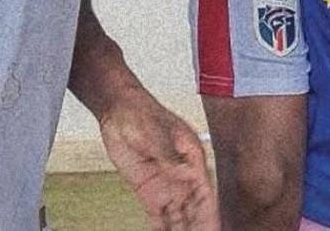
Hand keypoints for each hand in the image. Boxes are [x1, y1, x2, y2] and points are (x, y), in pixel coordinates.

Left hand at [98, 88, 217, 229]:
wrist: (118, 111)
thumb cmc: (141, 114)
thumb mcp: (155, 132)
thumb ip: (169, 154)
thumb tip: (184, 173)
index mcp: (192, 159)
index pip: (205, 194)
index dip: (211, 215)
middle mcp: (183, 176)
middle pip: (195, 210)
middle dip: (200, 228)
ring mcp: (166, 185)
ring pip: (179, 217)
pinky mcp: (148, 191)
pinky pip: (158, 218)